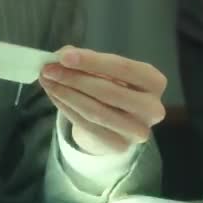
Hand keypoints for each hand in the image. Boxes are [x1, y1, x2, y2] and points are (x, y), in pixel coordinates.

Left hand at [39, 46, 167, 155]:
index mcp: (155, 82)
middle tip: (48, 69)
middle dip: (75, 78)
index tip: (64, 56)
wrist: (116, 126)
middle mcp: (153, 108)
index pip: (123, 68)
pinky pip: (88, 126)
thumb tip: (61, 55)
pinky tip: (54, 95)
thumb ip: (88, 61)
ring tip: (47, 80)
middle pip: (109, 91)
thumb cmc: (113, 88)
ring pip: (96, 111)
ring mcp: (138, 131)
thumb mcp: (106, 71)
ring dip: (67, 94)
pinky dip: (67, 108)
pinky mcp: (119, 146)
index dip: (92, 61)